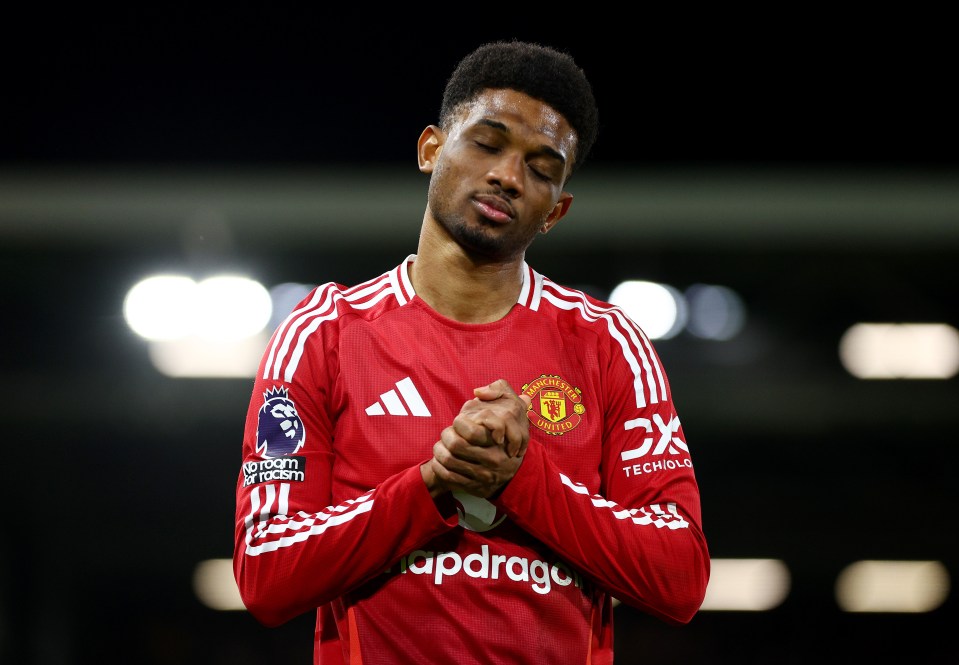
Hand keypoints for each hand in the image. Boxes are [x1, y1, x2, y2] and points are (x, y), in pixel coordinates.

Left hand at [426, 380, 531, 498]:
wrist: (516, 470)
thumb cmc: (510, 431)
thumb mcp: (512, 405)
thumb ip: (498, 390)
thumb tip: (478, 391)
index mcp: (500, 439)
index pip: (471, 431)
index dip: (458, 423)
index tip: (456, 421)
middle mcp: (494, 459)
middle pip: (456, 445)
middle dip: (444, 437)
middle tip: (444, 434)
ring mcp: (485, 475)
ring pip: (450, 462)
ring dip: (439, 453)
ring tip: (438, 447)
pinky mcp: (477, 488)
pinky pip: (450, 478)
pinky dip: (440, 469)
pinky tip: (438, 462)